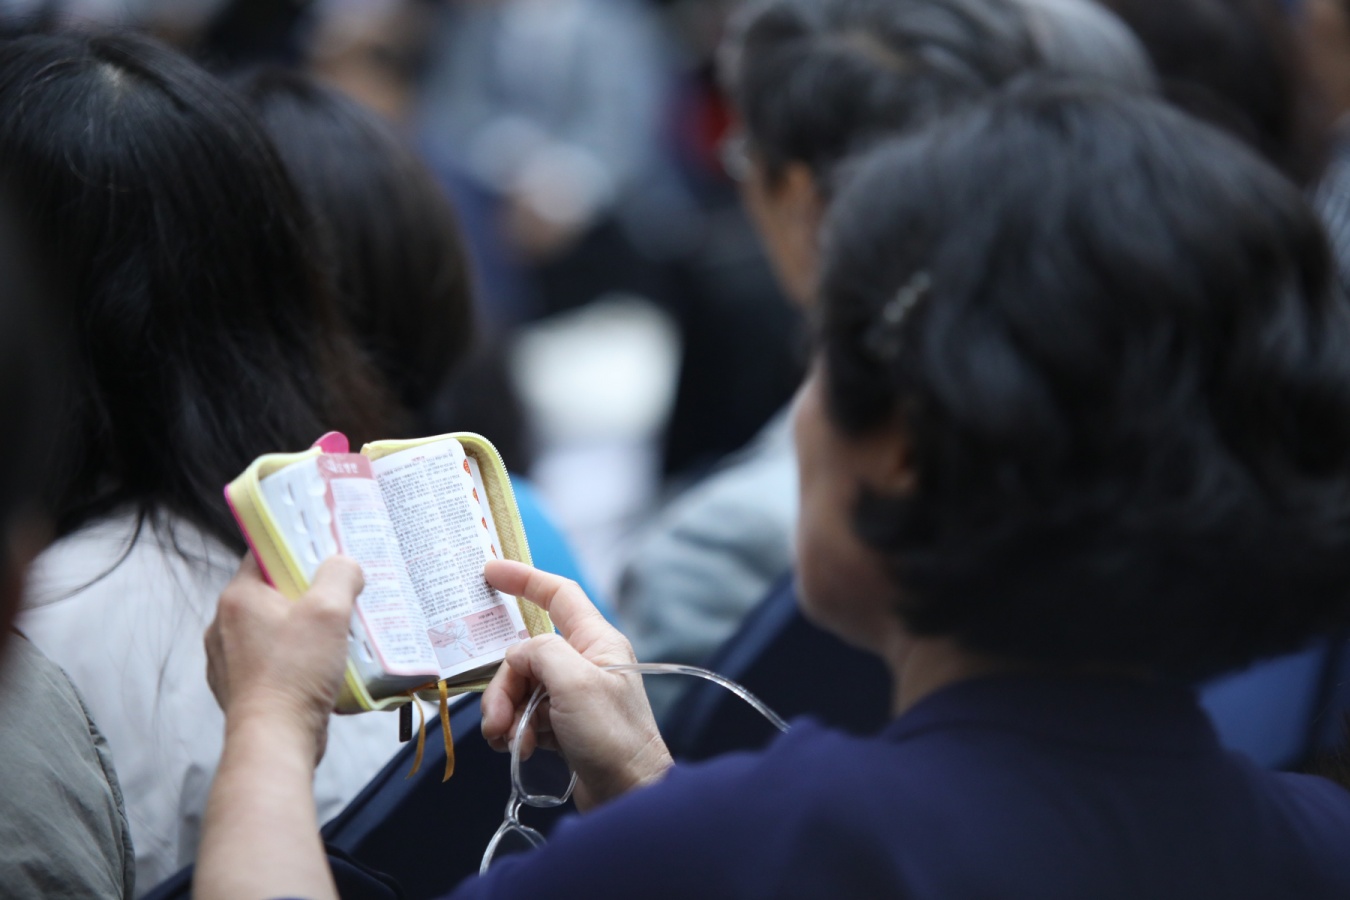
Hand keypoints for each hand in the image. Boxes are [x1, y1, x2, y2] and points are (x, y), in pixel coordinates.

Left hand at [204, 555, 361, 762]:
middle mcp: (223, 625)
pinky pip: (270, 659)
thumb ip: (340, 575)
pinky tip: (319, 668)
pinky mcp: (239, 688)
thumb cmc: (297, 672)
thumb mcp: (329, 611)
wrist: (274, 741)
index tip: (327, 552)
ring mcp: (227, 659)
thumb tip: (345, 564)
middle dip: (307, 593)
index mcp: (238, 597)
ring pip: (272, 628)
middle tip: (341, 596)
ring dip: (302, 628)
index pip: (263, 553)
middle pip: (271, 592)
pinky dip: (294, 658)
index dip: (296, 548)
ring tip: (336, 634)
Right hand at [481, 560, 671, 809]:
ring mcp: (573, 694)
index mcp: (597, 640)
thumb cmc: (613, 736)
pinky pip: (524, 715)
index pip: (558, 594)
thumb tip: (519, 656)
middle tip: (498, 718)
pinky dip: (515, 731)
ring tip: (509, 741)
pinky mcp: (563, 725)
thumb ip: (541, 653)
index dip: (523, 579)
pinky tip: (520, 752)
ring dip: (506, 713)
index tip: (489, 570)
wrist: (629, 794)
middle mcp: (585, 662)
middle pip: (526, 653)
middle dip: (504, 684)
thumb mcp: (576, 683)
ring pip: (520, 687)